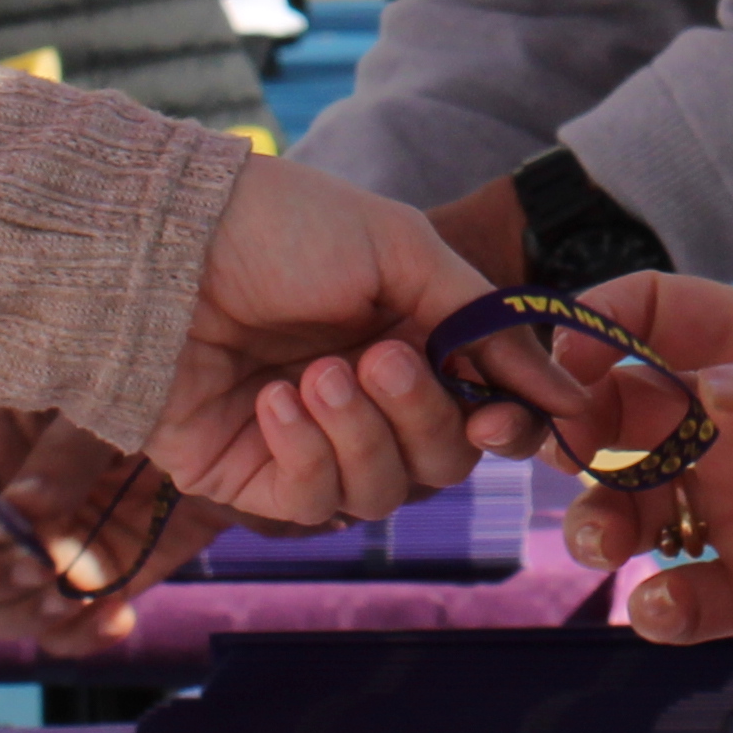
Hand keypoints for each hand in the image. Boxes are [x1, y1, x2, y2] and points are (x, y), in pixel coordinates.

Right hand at [0, 406, 218, 656]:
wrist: (237, 409)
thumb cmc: (156, 380)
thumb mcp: (103, 396)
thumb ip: (62, 452)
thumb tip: (21, 516)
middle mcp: (7, 504)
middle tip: (42, 571)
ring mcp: (47, 549)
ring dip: (27, 616)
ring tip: (76, 598)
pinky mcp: (96, 581)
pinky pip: (61, 631)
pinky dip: (81, 636)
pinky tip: (117, 618)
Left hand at [145, 157, 538, 532]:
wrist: (161, 244)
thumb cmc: (281, 229)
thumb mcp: (402, 249)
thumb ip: (486, 323)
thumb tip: (570, 398)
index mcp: (413, 342)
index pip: (487, 416)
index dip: (506, 427)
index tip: (501, 418)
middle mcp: (369, 401)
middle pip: (443, 462)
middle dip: (422, 417)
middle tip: (379, 359)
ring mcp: (311, 445)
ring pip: (384, 494)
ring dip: (361, 435)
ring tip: (315, 375)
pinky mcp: (251, 478)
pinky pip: (313, 504)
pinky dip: (306, 454)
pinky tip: (274, 401)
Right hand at [519, 276, 732, 647]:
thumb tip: (712, 391)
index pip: (650, 317)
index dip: (595, 327)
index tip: (562, 362)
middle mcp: (724, 430)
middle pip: (615, 417)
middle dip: (571, 434)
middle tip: (562, 456)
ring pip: (631, 510)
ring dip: (599, 521)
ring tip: (603, 541)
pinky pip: (687, 597)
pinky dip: (661, 607)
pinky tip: (663, 606)